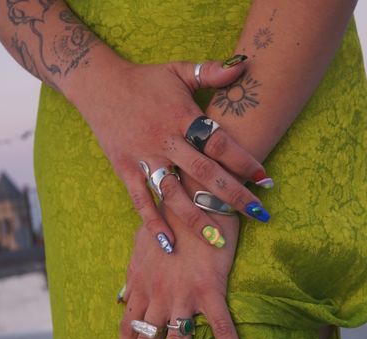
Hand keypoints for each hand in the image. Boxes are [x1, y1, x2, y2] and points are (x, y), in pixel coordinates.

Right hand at [68, 47, 272, 250]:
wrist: (99, 85)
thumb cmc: (145, 80)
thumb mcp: (179, 70)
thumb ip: (212, 71)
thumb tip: (247, 64)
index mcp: (182, 116)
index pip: (219, 142)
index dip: (244, 161)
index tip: (266, 181)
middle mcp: (165, 140)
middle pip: (203, 172)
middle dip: (233, 195)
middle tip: (258, 214)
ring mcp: (144, 157)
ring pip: (173, 193)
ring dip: (196, 217)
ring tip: (219, 241)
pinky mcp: (125, 170)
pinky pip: (140, 200)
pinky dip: (153, 223)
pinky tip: (169, 245)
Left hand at [113, 208, 245, 338]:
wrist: (191, 193)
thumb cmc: (167, 215)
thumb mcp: (140, 244)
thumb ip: (131, 273)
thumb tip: (120, 297)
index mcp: (140, 285)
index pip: (128, 328)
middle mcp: (157, 296)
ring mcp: (183, 295)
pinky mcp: (210, 289)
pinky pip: (222, 327)